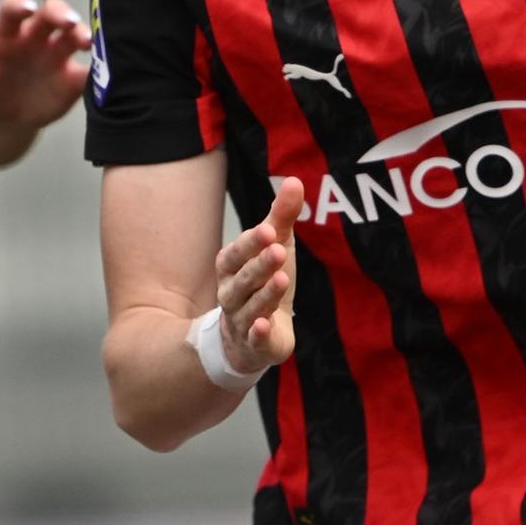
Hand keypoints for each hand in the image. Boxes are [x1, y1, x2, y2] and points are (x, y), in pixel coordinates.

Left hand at [0, 0, 91, 129]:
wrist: (6, 116)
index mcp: (8, 36)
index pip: (14, 11)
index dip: (21, 6)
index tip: (27, 9)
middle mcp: (36, 38)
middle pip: (50, 15)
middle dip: (60, 13)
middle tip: (68, 23)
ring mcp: (57, 56)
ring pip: (74, 36)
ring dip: (83, 35)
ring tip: (88, 44)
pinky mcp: (74, 78)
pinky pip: (90, 71)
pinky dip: (99, 69)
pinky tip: (106, 73)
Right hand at [212, 178, 300, 374]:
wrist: (257, 333)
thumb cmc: (264, 281)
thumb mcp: (276, 246)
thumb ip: (282, 217)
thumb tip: (294, 180)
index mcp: (231, 268)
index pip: (236, 253)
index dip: (250, 243)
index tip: (269, 229)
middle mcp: (231, 293)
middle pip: (243, 279)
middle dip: (259, 265)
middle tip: (278, 250)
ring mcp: (242, 320)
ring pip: (250, 307)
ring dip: (264, 294)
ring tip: (281, 279)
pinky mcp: (256, 344)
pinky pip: (254, 339)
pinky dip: (258, 332)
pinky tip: (264, 325)